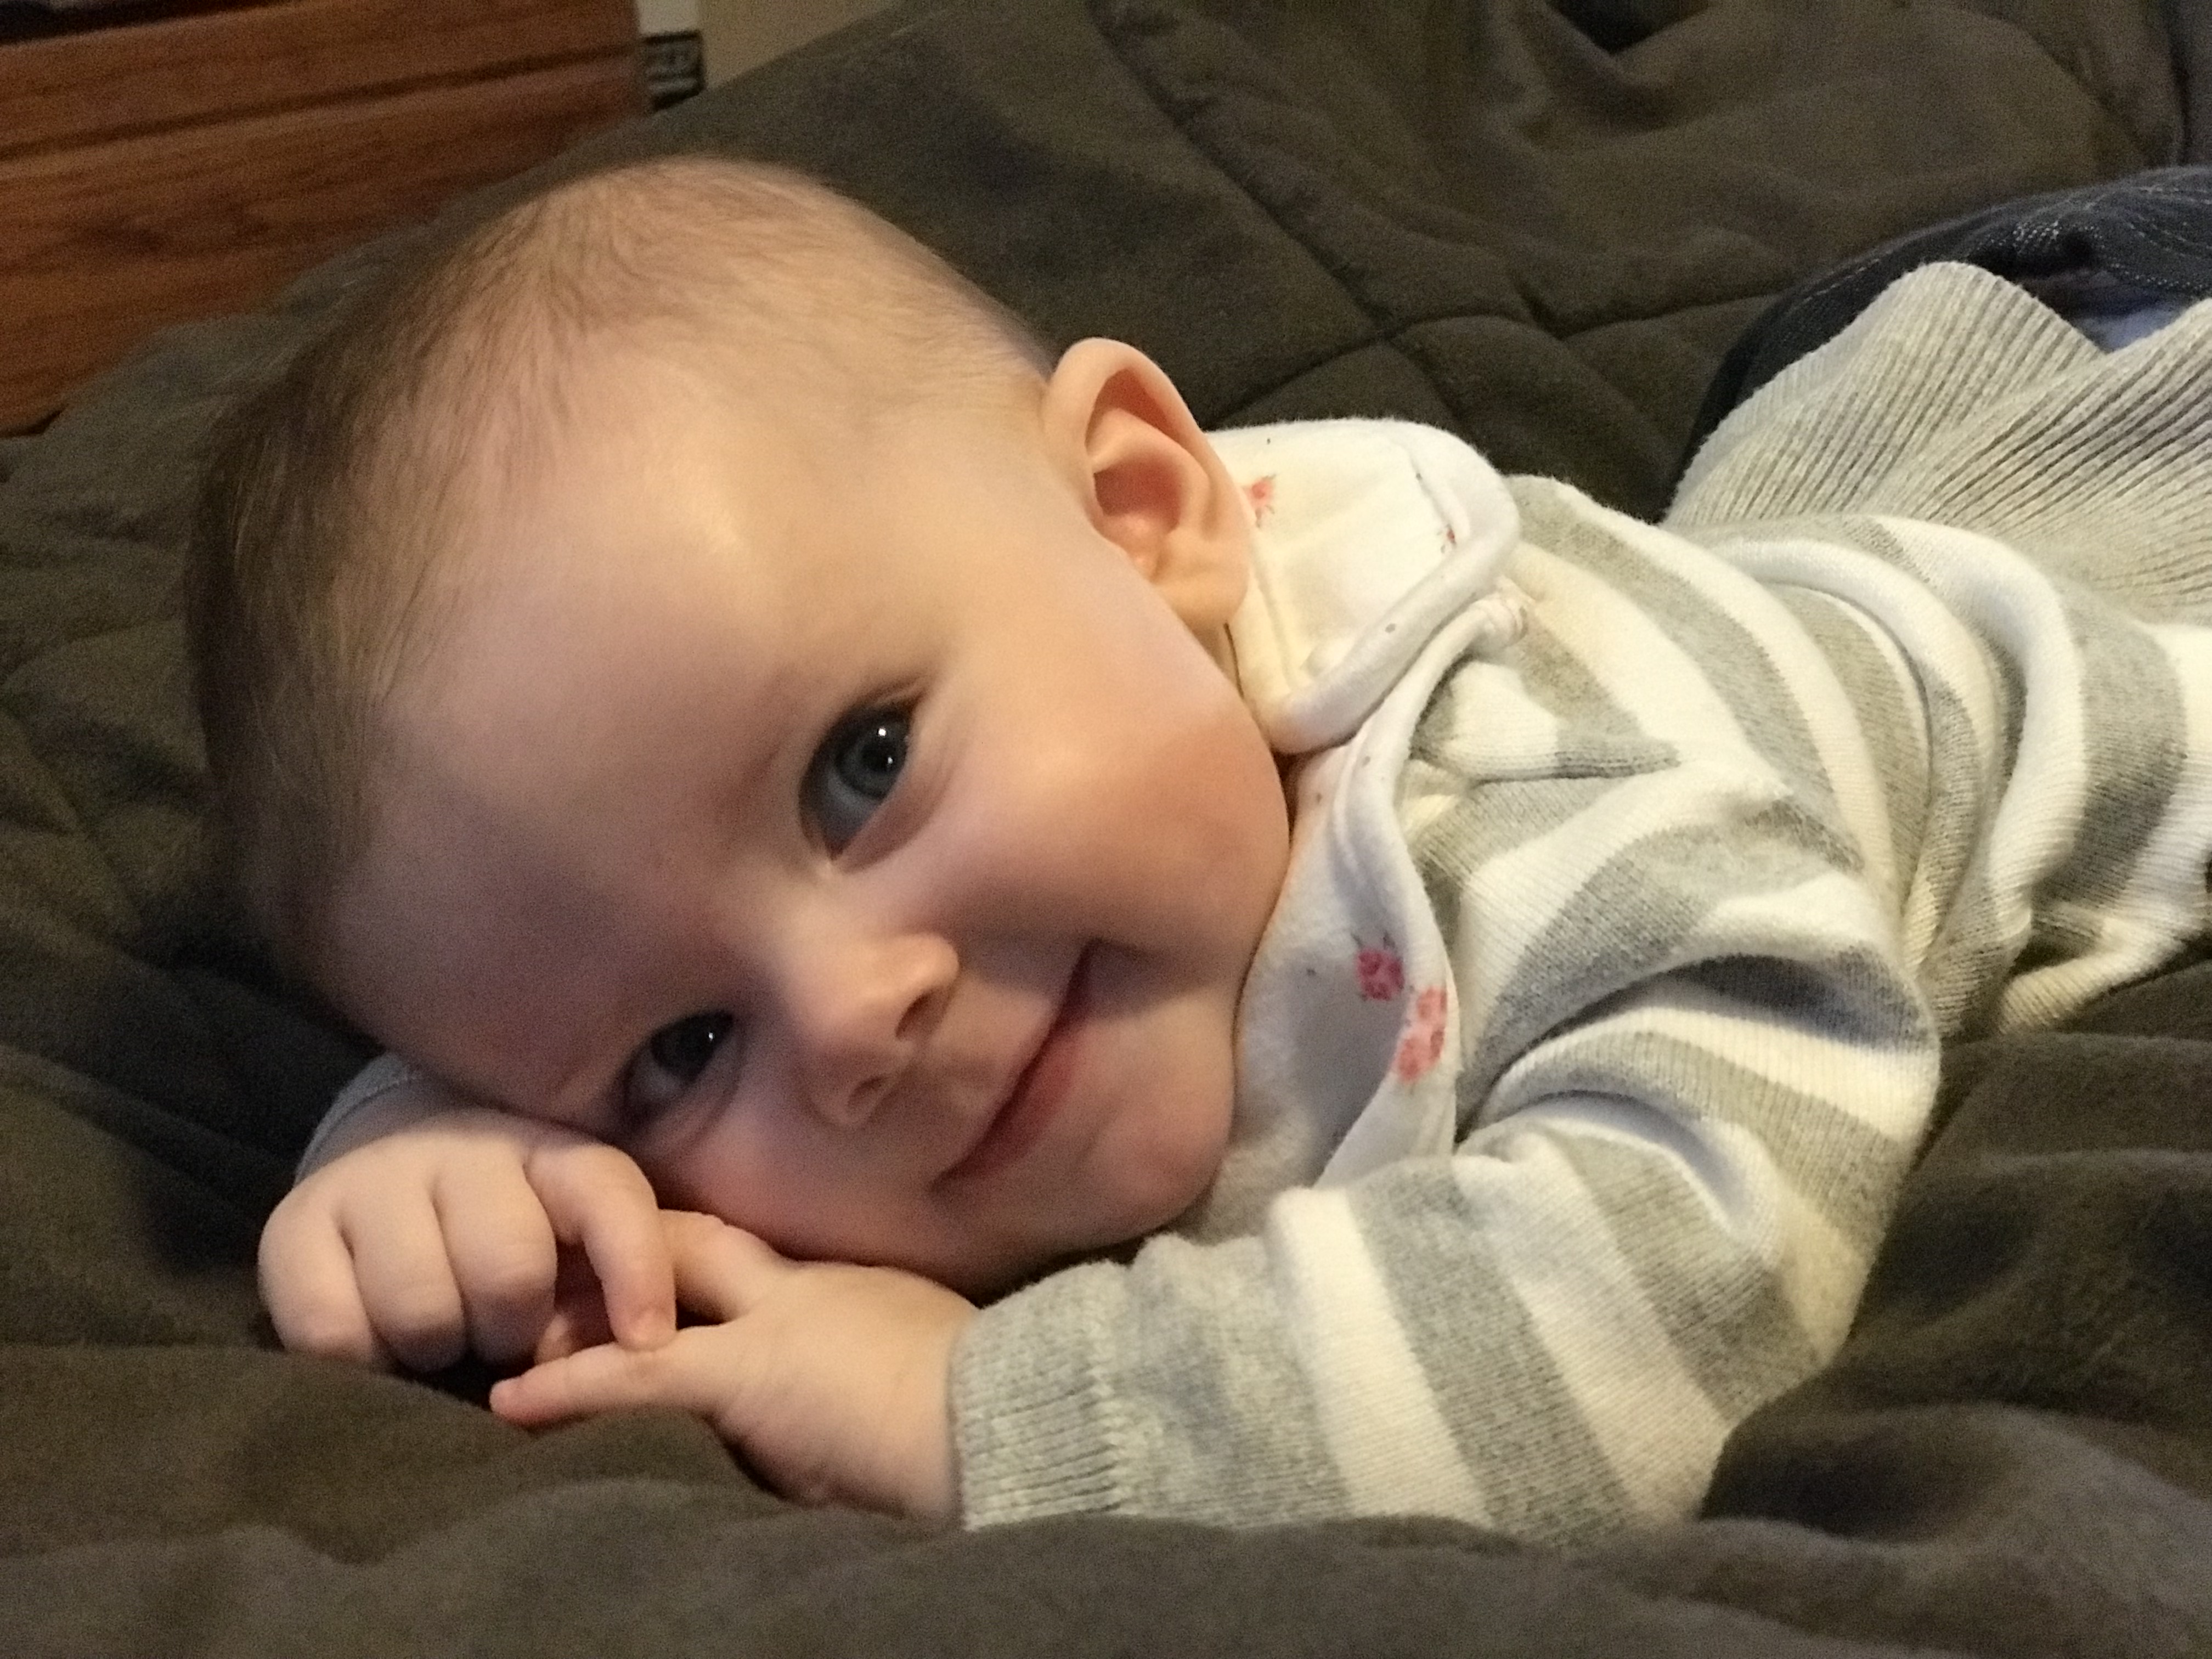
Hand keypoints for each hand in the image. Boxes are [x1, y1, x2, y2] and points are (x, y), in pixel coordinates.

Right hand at [259, 1084, 675, 1372]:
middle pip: (508, 1269)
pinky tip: (377, 1342)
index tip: (647, 1341)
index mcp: (551, 1150)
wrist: (387, 1161)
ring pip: (421, 1306)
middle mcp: (463, 1148)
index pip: (607, 1197)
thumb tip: (644, 1349)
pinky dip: (364, 1359)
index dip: (635, 1269)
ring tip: (442, 1335)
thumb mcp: (576, 1233)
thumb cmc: (512, 1224)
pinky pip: (333, 1331)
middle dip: (514, 1327)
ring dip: (440, 1346)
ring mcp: (374, 1180)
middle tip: (502, 1334)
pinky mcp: (293, 1226)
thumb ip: (615, 1273)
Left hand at [489, 1211, 975, 1521]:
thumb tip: (850, 1407)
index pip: (754, 1255)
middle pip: (698, 1246)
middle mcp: (805, 1288)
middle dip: (627, 1252)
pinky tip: (514, 1402)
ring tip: (514, 1333)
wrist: (1012, 1414)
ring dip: (583, 1314)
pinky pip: (639, 1373)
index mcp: (852, 1287)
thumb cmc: (993, 1405)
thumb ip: (878, 1367)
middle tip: (556, 1263)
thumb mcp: (932, 1370)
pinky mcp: (750, 1376)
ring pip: (653, 1296)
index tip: (642, 1257)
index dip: (692, 1252)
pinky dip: (571, 1386)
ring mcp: (774, 1324)